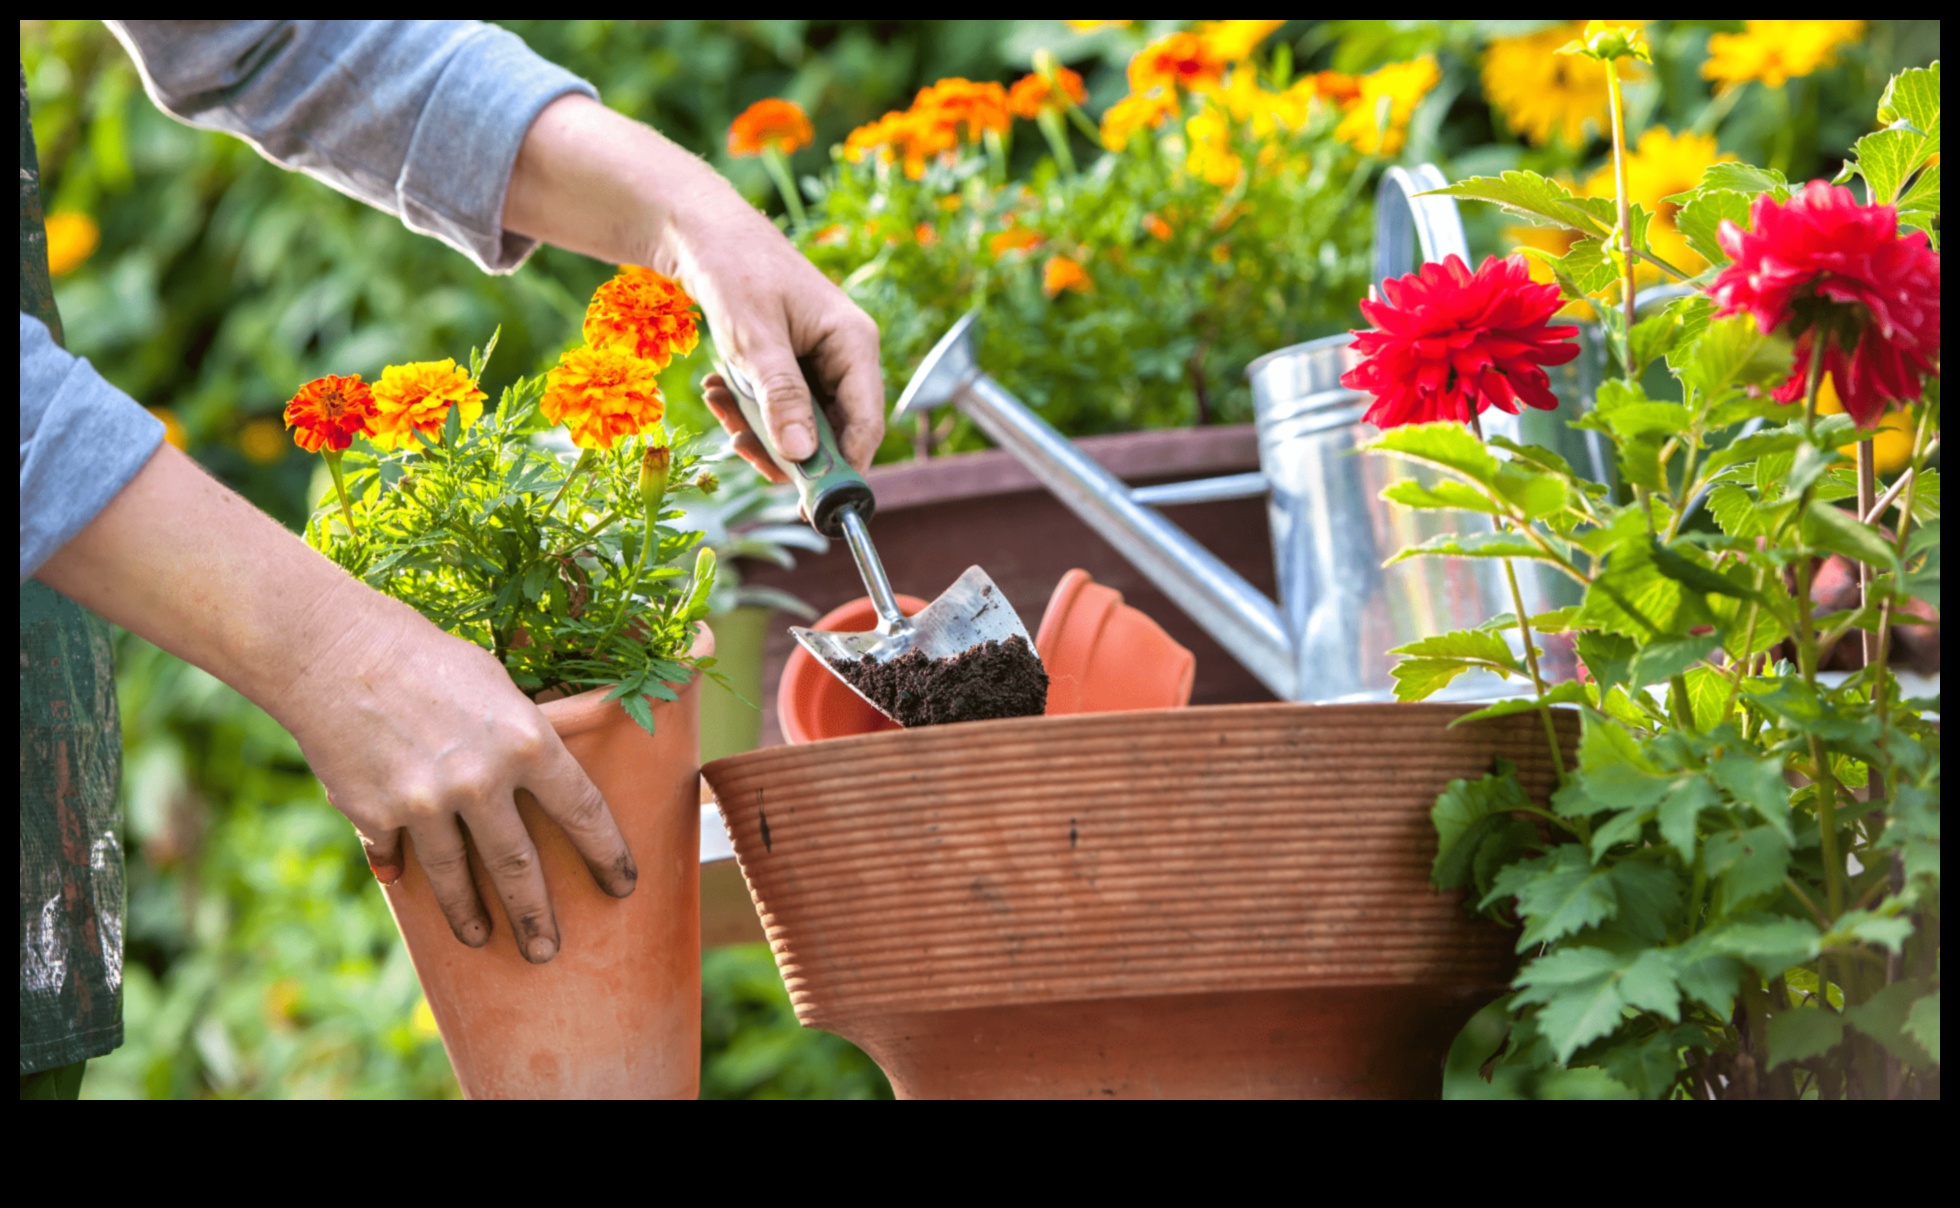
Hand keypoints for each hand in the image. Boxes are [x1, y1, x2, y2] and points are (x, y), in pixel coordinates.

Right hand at [36, 445, 632, 962]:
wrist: (335, 651)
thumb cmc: (425, 657)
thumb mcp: (495, 685)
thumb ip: (520, 736)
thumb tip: (541, 778)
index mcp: (527, 742)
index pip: (583, 812)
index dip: (608, 854)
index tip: (622, 885)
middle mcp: (482, 781)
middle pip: (520, 868)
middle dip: (538, 917)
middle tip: (548, 950)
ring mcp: (427, 804)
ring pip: (456, 879)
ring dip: (471, 916)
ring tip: (481, 937)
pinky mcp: (377, 816)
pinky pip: (397, 856)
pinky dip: (401, 870)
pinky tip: (405, 882)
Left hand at [669, 210, 884, 480]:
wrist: (701, 232)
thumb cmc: (735, 271)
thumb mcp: (755, 339)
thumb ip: (782, 396)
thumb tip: (803, 455)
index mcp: (854, 342)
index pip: (866, 423)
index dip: (843, 467)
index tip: (809, 503)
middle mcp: (846, 356)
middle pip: (832, 431)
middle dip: (784, 446)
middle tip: (739, 446)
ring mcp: (820, 362)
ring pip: (800, 424)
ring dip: (757, 426)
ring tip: (717, 399)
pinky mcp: (794, 366)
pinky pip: (779, 407)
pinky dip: (748, 408)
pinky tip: (717, 388)